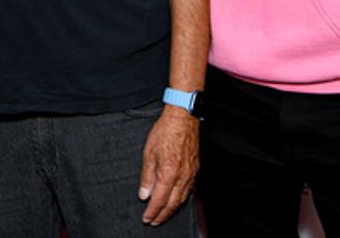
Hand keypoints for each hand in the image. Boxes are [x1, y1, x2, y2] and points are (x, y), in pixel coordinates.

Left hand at [138, 106, 198, 225]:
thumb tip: (144, 194)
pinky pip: (189, 189)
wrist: (183, 118)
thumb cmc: (165, 132)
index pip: (160, 201)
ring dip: (173, 209)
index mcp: (168, 174)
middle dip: (163, 215)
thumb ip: (147, 177)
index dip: (153, 212)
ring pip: (182, 198)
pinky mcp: (195, 168)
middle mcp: (182, 177)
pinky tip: (177, 199)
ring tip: (164, 214)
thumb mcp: (148, 153)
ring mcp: (191, 173)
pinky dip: (182, 198)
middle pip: (173, 204)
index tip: (147, 219)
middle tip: (154, 222)